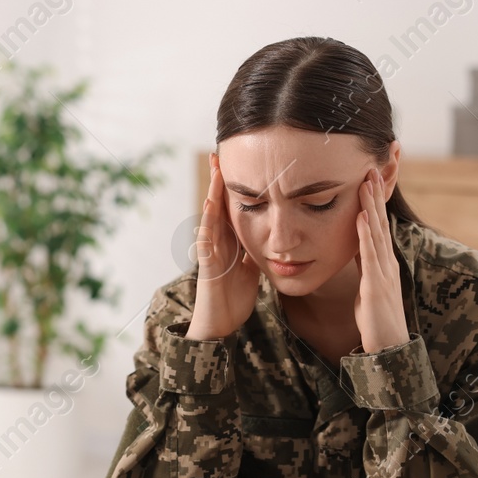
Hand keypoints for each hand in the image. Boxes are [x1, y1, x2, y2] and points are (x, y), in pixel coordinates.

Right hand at [187, 154, 262, 339]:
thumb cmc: (234, 298)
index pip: (233, 207)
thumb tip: (272, 239)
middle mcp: (218, 242)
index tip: (240, 163)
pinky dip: (207, 221)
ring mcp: (210, 252)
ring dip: (212, 192)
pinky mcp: (206, 265)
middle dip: (219, 180)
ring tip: (215, 169)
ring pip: (210, 216)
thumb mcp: (252, 268)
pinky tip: (210, 204)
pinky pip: (205, 238)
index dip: (236, 186)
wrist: (221, 324)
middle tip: (220, 153)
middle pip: (218, 204)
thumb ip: (257, 252)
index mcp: (231, 242)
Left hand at [354, 165, 410, 353]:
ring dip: (372, 206)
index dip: (374, 203)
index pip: (378, 227)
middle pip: (381, 222)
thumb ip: (364, 267)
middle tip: (372, 167)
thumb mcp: (367, 287)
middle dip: (376, 195)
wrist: (388, 348)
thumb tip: (356, 248)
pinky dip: (366, 234)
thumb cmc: (376, 321)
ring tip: (366, 182)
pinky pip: (370, 255)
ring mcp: (383, 272)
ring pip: (377, 232)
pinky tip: (362, 216)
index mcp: (384, 263)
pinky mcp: (376, 285)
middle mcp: (387, 263)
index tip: (368, 180)